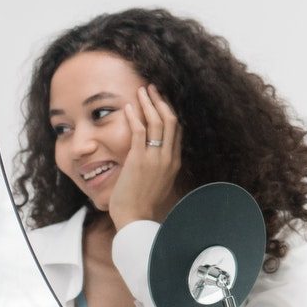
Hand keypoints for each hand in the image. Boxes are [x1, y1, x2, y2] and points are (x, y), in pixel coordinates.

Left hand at [108, 84, 182, 229]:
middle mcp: (168, 158)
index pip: (177, 131)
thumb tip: (151, 157)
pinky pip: (139, 131)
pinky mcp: (139, 159)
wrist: (135, 217)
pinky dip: (135, 117)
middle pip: (171, 122)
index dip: (169, 112)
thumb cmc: (142, 203)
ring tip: (141, 91)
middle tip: (152, 89)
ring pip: (158, 122)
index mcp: (174, 163)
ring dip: (149, 103)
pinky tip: (129, 107)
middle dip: (161, 102)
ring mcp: (155, 158)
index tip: (160, 101)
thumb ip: (157, 167)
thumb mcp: (156, 182)